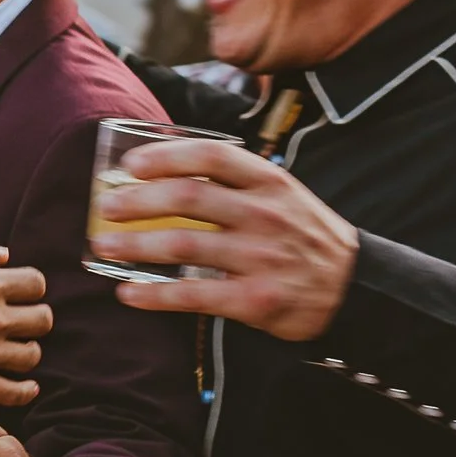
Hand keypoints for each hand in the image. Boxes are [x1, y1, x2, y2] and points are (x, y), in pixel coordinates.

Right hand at [0, 241, 48, 407]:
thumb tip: (4, 255)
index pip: (36, 284)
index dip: (29, 288)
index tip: (16, 296)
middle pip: (43, 320)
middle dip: (33, 319)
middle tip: (18, 324)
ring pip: (32, 355)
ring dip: (26, 351)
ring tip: (12, 351)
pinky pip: (18, 392)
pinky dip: (27, 390)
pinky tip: (25, 384)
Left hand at [100, 141, 359, 342]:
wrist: (352, 287)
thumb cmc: (303, 235)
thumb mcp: (282, 195)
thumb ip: (236, 182)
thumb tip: (167, 171)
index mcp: (269, 182)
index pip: (212, 156)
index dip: (167, 155)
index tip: (132, 164)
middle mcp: (264, 215)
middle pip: (188, 197)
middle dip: (138, 200)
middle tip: (106, 205)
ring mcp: (259, 258)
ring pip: (183, 245)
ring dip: (135, 245)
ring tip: (103, 245)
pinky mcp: (254, 300)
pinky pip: (193, 295)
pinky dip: (154, 295)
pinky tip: (127, 293)